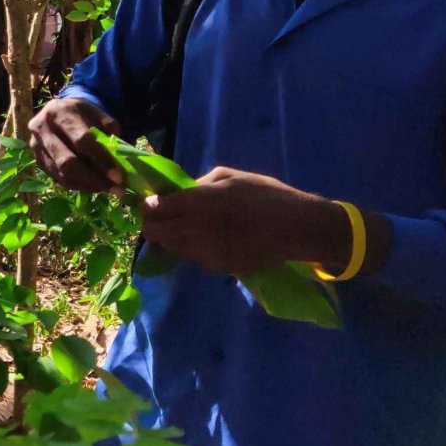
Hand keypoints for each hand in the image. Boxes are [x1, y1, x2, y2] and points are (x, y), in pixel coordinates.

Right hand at [28, 99, 124, 194]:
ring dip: (88, 185)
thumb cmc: (81, 114)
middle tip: (116, 189)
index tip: (118, 176)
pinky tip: (94, 185)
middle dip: (94, 179)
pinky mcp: (37, 161)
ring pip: (63, 175)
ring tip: (108, 188)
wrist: (58, 111)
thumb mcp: (98, 113)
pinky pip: (59, 179)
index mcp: (59, 112)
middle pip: (68, 162)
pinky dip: (79, 185)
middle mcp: (41, 129)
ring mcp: (36, 147)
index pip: (82, 140)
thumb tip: (119, 158)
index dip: (101, 160)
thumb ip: (109, 131)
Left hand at [137, 167, 337, 274]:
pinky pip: (191, 257)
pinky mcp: (216, 267)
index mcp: (198, 202)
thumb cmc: (266, 195)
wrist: (297, 229)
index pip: (155, 208)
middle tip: (159, 215)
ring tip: (180, 225)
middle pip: (155, 232)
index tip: (150, 201)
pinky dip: (188, 248)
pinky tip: (202, 237)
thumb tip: (178, 192)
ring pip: (170, 247)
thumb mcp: (230, 177)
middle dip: (151, 223)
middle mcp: (195, 229)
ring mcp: (205, 252)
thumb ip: (198, 185)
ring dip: (168, 237)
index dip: (147, 205)